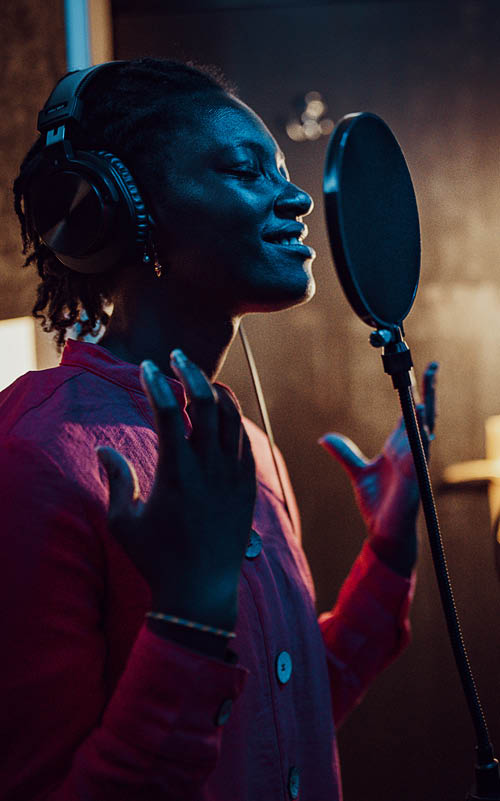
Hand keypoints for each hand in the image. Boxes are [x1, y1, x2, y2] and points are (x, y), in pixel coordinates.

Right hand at [95, 349, 255, 629]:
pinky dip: (233, 418)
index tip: (146, 366)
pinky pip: (244, 440)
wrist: (202, 593)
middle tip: (176, 356)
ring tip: (200, 378)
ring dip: (215, 391)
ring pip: (232, 417)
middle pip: (206, 403)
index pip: (168, 411)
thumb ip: (116, 480)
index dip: (156, 382)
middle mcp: (210, 469)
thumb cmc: (157, 559)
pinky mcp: (248, 487)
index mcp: (177, 474)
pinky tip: (222, 411)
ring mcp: (234, 477)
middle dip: (190, 371)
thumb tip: (103, 450)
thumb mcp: (124, 523)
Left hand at [318, 362, 438, 573]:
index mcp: (399, 447)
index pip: (409, 413)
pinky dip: (422, 438)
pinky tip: (423, 424)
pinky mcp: (415, 478)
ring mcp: (415, 463)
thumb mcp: (357, 473)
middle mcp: (410, 451)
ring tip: (429, 385)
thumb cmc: (377, 505)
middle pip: (423, 415)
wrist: (384, 533)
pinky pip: (421, 454)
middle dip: (429, 391)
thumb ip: (344, 453)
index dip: (414, 393)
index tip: (416, 373)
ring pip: (426, 429)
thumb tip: (324, 437)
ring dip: (428, 408)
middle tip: (433, 367)